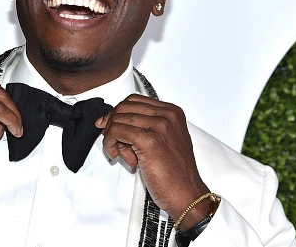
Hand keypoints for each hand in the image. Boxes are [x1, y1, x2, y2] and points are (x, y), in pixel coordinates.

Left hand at [95, 94, 212, 228]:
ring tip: (120, 152)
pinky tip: (115, 154)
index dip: (117, 112)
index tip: (108, 124)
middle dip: (112, 124)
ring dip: (111, 136)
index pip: (134, 100)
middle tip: (113, 141)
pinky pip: (116, 131)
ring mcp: (159, 126)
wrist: (186, 194)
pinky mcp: (149, 140)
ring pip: (118, 118)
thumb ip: (143, 128)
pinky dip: (110, 142)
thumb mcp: (163, 141)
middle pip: (124, 107)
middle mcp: (167, 116)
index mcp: (172, 112)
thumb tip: (113, 121)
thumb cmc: (175, 174)